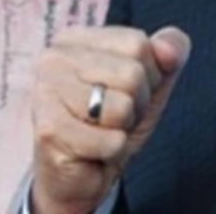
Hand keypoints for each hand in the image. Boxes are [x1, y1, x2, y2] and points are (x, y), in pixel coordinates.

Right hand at [30, 25, 191, 213]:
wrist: (78, 176)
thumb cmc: (110, 123)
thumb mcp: (149, 83)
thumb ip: (169, 52)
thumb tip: (169, 50)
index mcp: (75, 39)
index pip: (137, 43)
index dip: (147, 75)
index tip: (124, 92)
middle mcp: (53, 58)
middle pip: (131, 74)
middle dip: (135, 105)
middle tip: (112, 119)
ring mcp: (46, 92)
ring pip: (121, 108)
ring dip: (122, 129)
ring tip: (102, 131)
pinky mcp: (49, 130)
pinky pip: (111, 141)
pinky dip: (112, 151)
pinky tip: (92, 151)